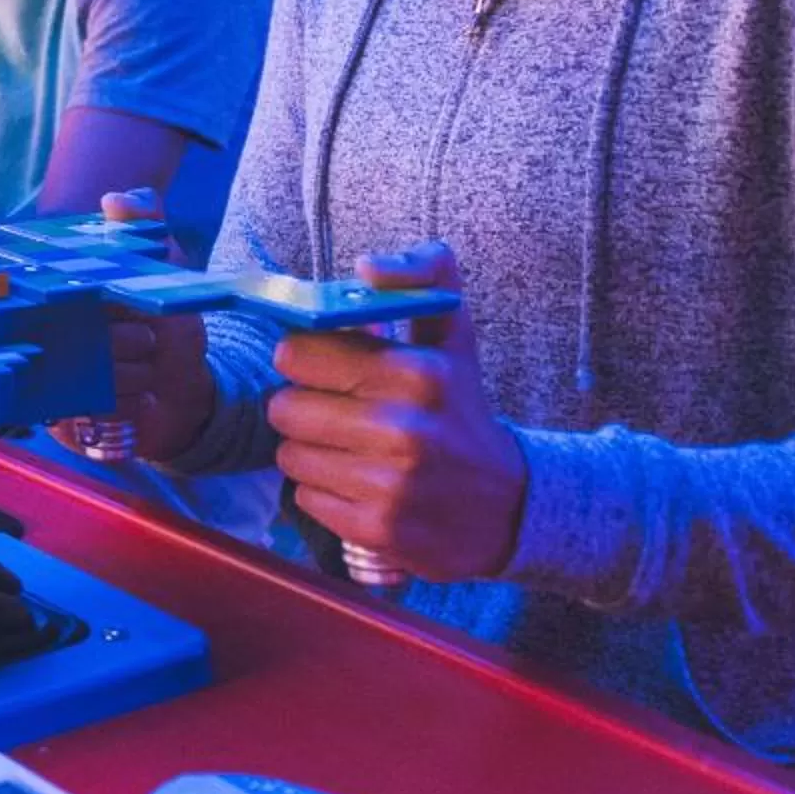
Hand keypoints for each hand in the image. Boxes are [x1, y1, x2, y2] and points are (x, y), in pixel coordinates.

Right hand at [55, 191, 213, 462]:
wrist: (186, 393)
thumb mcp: (163, 267)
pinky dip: (127, 403)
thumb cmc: (166, 326)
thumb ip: (143, 224)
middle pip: (79, 337)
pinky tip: (143, 396)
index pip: (55, 291)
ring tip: (147, 370)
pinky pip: (90, 411)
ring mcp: (51, 380)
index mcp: (63, 298)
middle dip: (127, 340)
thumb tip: (115, 199)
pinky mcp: (61, 422)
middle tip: (147, 340)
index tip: (120, 304)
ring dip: (132, 375)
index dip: (91, 299)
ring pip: (90, 375)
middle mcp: (47, 338)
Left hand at [267, 241, 526, 583]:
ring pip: (289, 454)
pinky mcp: (375, 528)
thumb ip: (422, 280)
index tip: (326, 369)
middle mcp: (402, 429)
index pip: (298, 352)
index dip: (304, 360)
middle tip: (340, 415)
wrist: (510, 508)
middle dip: (304, 409)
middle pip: (283, 407)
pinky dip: (324, 492)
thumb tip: (369, 264)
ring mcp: (388, 484)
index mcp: (417, 373)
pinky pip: (305, 497)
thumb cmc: (463, 414)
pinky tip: (362, 485)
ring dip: (312, 452)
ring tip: (353, 451)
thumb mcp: (453, 341)